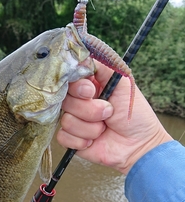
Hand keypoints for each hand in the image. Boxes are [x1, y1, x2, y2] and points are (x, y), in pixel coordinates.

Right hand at [57, 61, 172, 174]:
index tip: (91, 91)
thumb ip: (103, 67)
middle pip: (65, 100)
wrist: (138, 145)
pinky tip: (94, 141)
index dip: (77, 87)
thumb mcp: (122, 83)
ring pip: (66, 120)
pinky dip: (81, 140)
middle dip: (89, 109)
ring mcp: (74, 120)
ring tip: (104, 128)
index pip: (69, 79)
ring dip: (90, 127)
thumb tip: (82, 56)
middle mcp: (78, 101)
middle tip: (108, 112)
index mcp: (88, 85)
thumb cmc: (134, 114)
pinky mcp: (71, 139)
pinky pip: (63, 136)